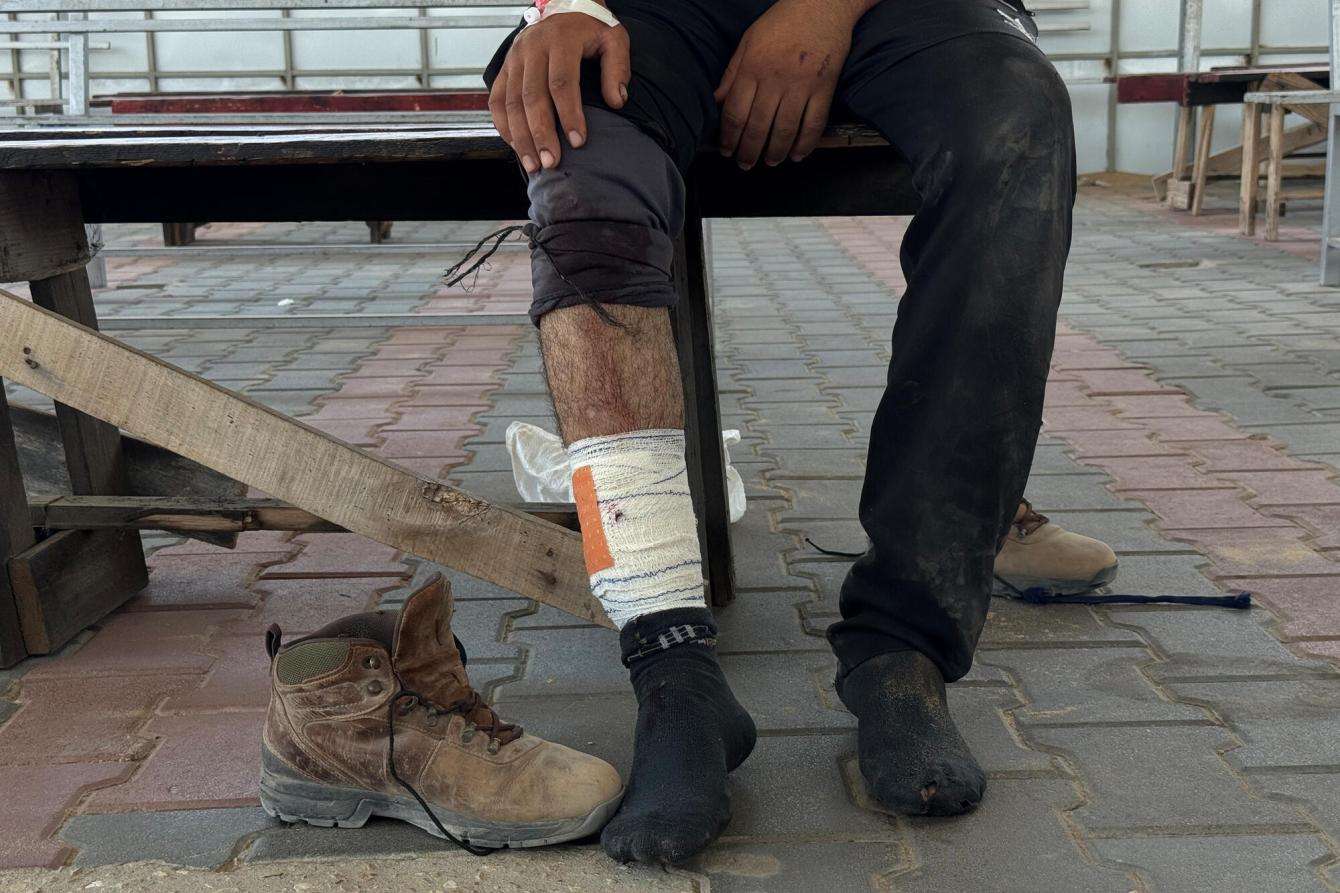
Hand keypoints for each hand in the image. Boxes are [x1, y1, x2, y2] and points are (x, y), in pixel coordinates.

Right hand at [489, 6, 630, 172]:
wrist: (564, 6)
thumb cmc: (591, 28)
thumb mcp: (613, 39)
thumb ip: (618, 68)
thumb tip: (617, 101)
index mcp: (560, 39)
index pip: (562, 82)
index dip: (569, 114)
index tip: (579, 142)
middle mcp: (532, 48)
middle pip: (531, 96)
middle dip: (541, 133)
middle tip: (552, 162)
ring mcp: (514, 58)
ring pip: (511, 102)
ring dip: (521, 137)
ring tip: (534, 165)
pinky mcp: (505, 68)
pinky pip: (497, 100)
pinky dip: (504, 126)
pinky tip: (517, 147)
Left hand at [714, 0, 853, 168]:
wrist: (823, 4)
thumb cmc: (783, 21)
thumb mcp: (749, 40)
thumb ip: (732, 73)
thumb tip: (717, 102)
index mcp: (753, 67)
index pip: (735, 112)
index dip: (729, 137)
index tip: (726, 150)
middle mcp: (775, 79)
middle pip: (758, 127)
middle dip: (748, 151)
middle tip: (745, 164)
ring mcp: (801, 85)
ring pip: (785, 130)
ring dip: (775, 152)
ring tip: (769, 162)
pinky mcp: (824, 88)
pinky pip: (814, 123)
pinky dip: (805, 144)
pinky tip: (796, 155)